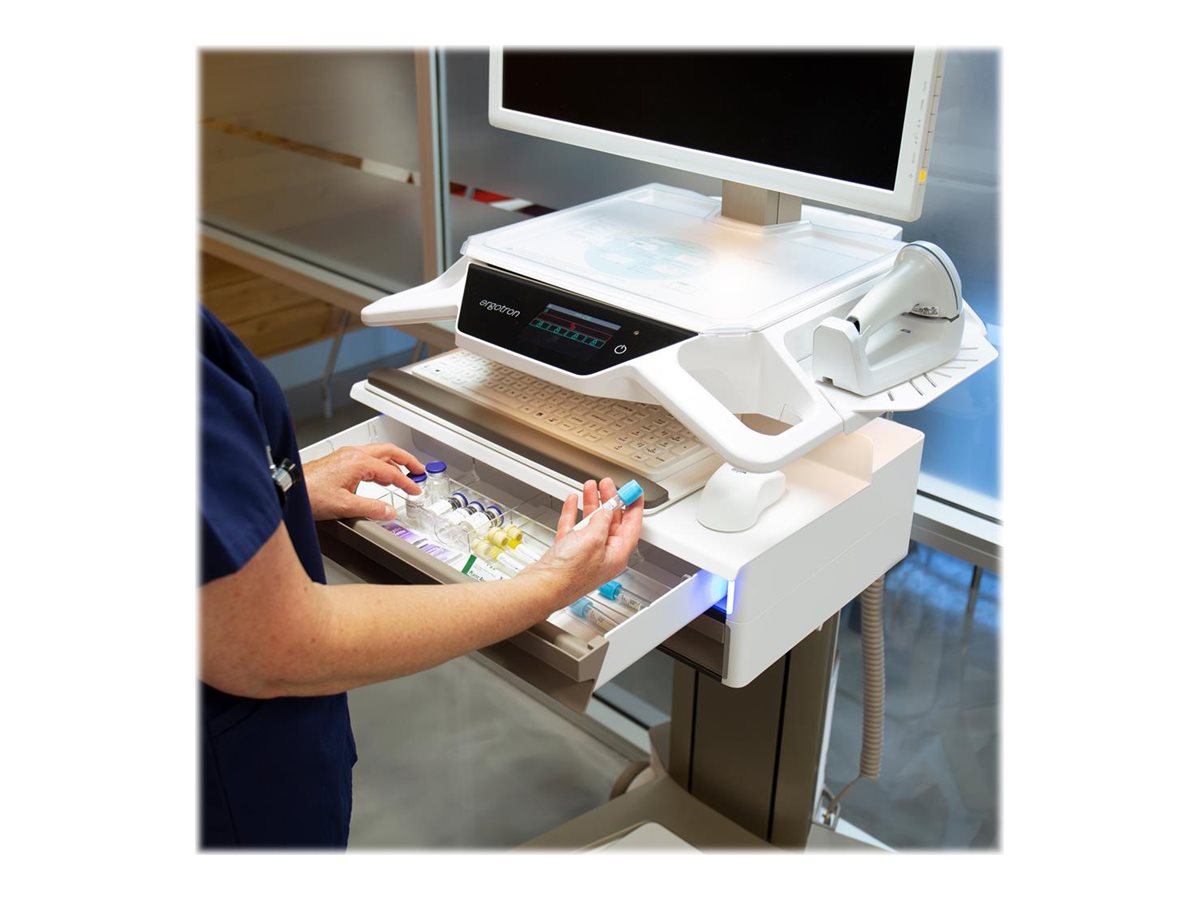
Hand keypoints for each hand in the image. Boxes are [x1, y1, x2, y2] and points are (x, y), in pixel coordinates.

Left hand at [304, 443, 424, 520]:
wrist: (289, 486)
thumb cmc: (310, 493)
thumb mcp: (345, 506)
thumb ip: (371, 508)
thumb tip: (389, 512)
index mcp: (359, 463)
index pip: (391, 472)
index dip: (406, 482)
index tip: (415, 490)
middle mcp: (353, 455)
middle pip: (388, 451)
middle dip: (406, 460)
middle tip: (419, 469)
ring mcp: (345, 456)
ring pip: (377, 452)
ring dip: (393, 461)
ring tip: (402, 471)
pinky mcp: (338, 461)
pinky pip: (366, 457)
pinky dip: (379, 463)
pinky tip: (378, 475)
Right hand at [521, 478, 643, 606]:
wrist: (541, 586)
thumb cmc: (568, 574)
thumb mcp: (593, 539)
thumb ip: (602, 521)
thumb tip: (608, 511)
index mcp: (616, 555)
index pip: (632, 527)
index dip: (634, 507)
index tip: (635, 492)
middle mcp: (602, 555)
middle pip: (611, 522)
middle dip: (610, 501)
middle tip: (608, 485)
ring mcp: (584, 554)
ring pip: (591, 522)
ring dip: (592, 503)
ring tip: (590, 487)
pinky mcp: (567, 552)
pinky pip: (574, 528)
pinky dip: (573, 513)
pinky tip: (573, 502)